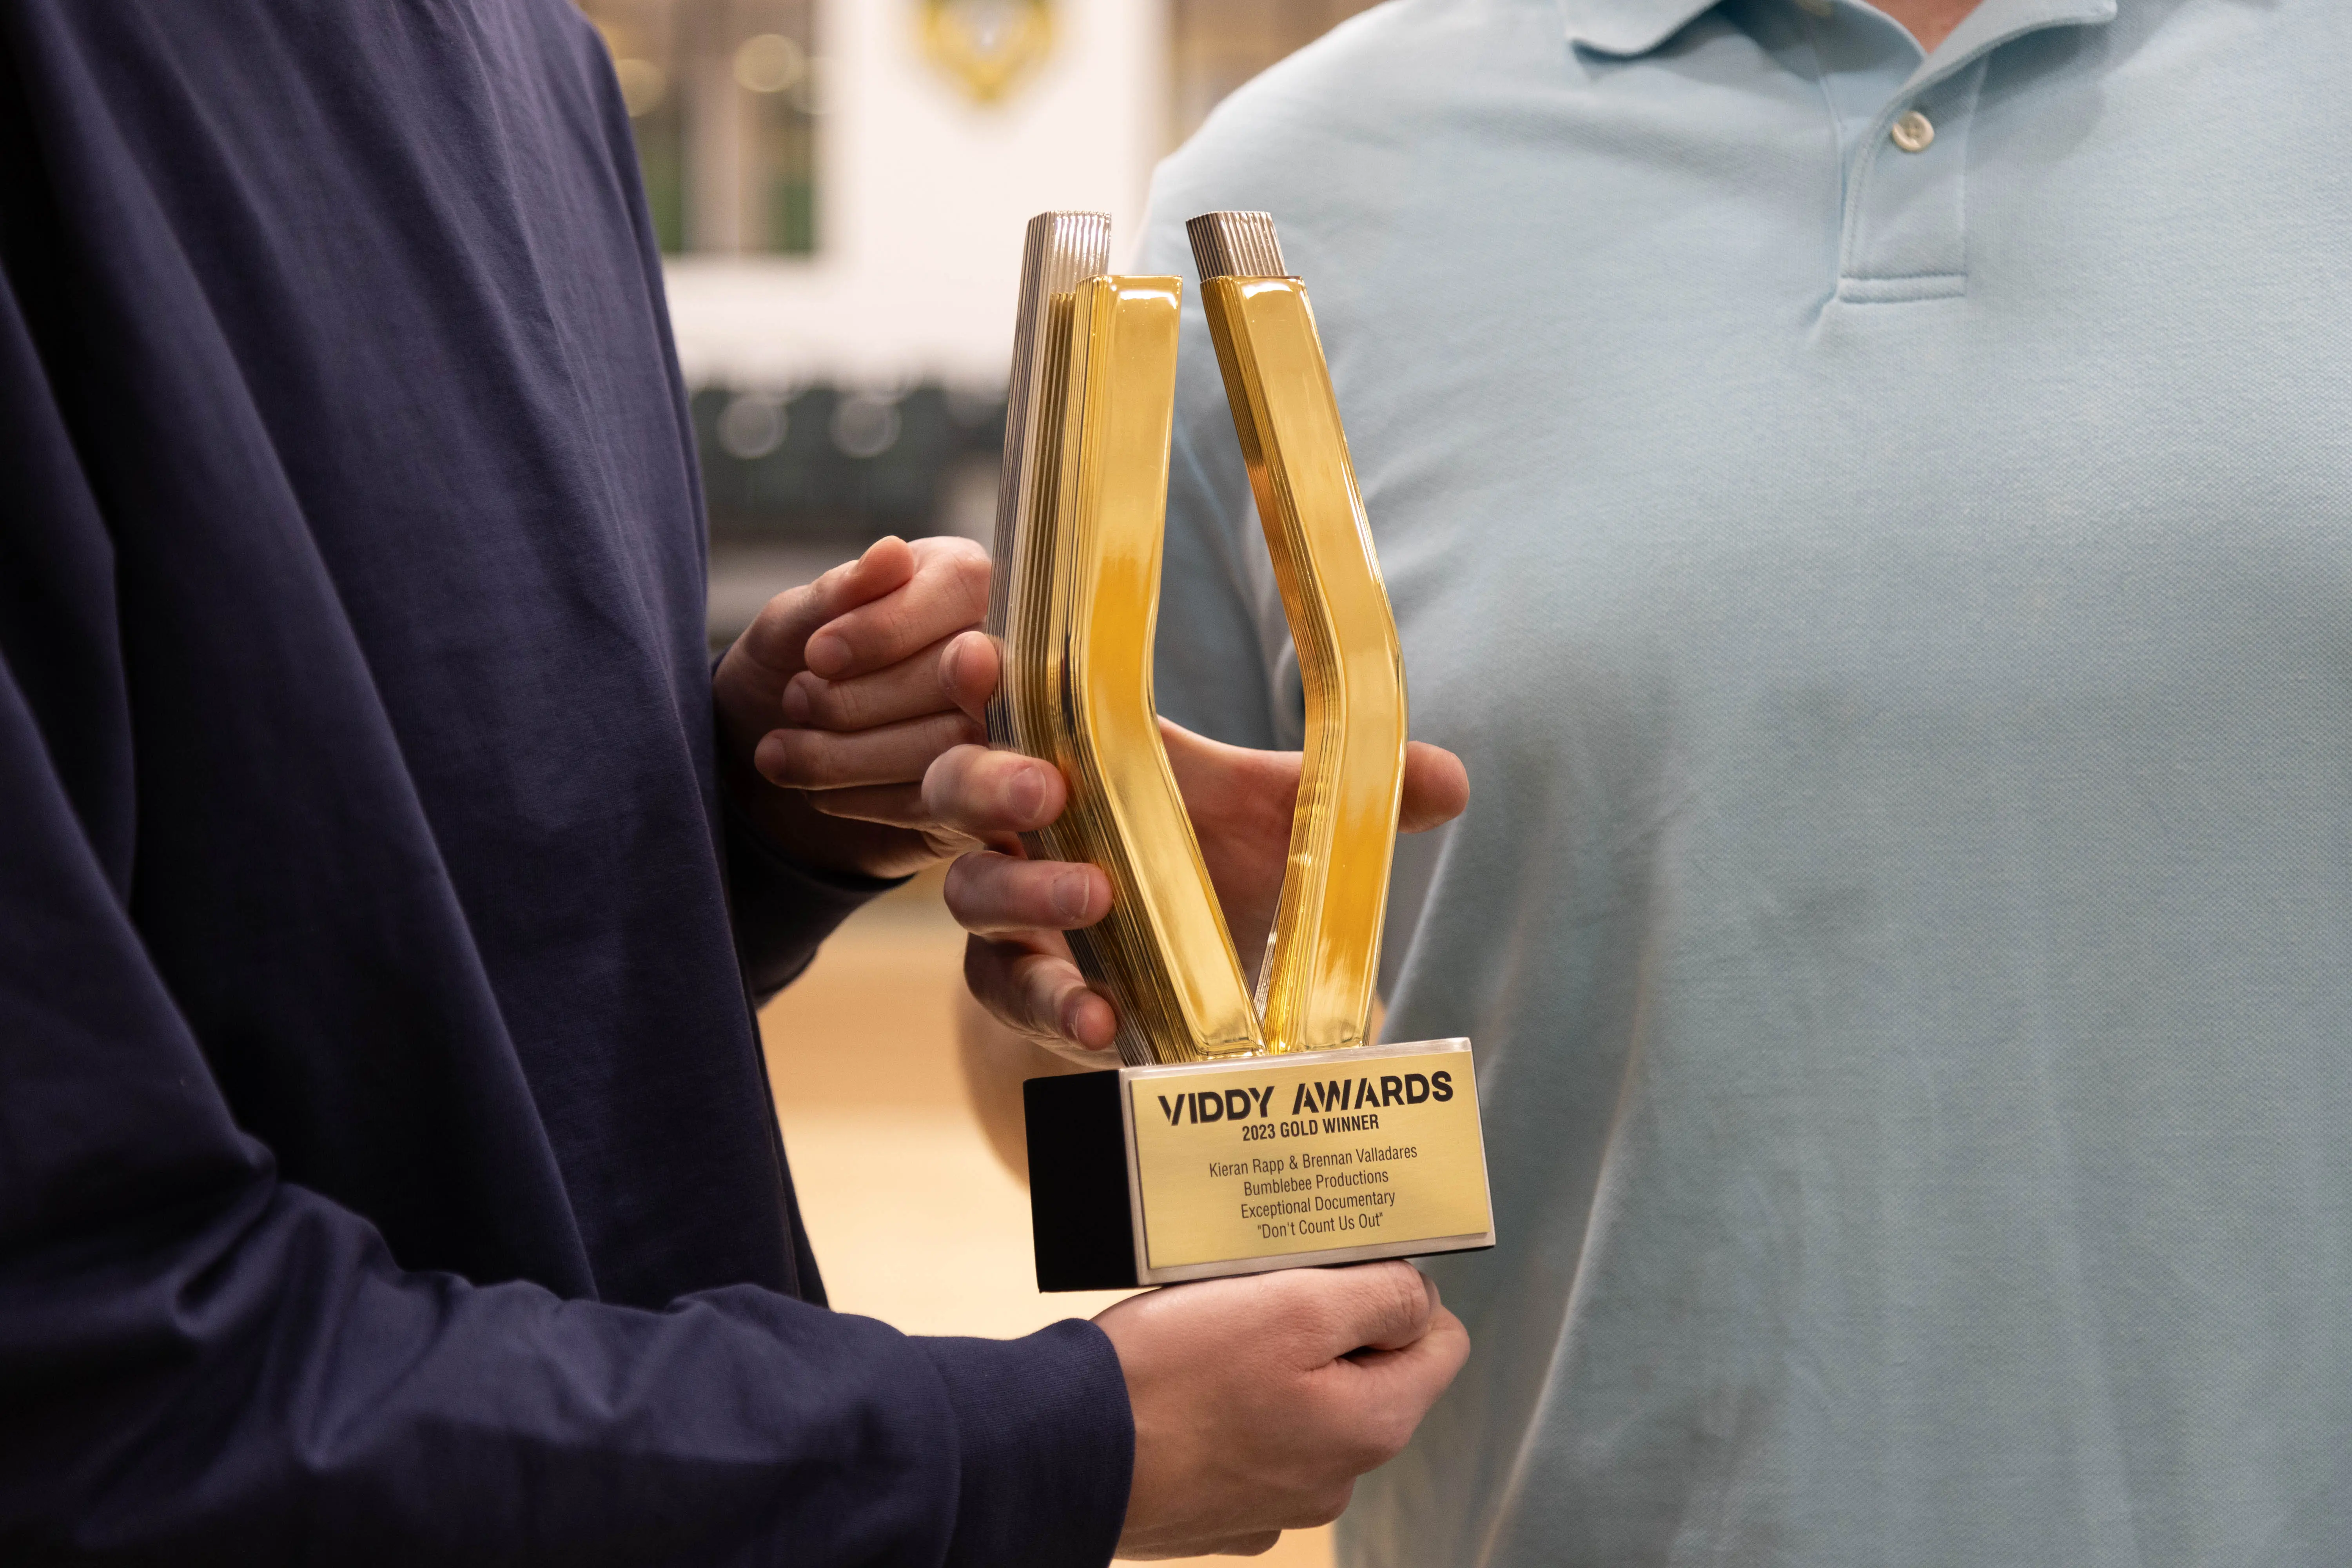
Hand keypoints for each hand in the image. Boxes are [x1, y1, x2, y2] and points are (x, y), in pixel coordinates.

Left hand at [713, 536, 993, 879]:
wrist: (777, 747)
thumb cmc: (790, 667)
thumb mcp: (790, 625)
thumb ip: (838, 593)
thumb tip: (891, 553)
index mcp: (965, 581)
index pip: (960, 586)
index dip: (889, 626)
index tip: (818, 654)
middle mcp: (1007, 647)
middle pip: (959, 672)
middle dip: (859, 699)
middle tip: (795, 701)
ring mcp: (1010, 728)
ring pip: (953, 746)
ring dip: (851, 757)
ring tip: (782, 751)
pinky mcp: (992, 799)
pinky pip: (947, 805)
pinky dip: (869, 801)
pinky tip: (820, 792)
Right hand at [922, 629, 1469, 1057]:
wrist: (1183, 976)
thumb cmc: (1212, 864)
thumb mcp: (1280, 824)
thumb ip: (1352, 796)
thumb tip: (1452, 779)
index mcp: (1065, 754)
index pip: (999, 699)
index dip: (976, 676)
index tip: (985, 656)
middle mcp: (1016, 827)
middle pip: (958, 789)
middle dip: (989, 784)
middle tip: (1044, 792)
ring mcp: (1006, 910)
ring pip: (972, 897)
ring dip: (1026, 899)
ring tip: (1092, 903)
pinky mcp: (1016, 987)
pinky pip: (1008, 993)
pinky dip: (1051, 1005)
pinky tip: (1096, 1022)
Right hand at [1096, 1262, 1469, 1558]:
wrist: (1065, 1453)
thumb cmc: (1176, 1374)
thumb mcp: (1294, 1304)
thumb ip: (1379, 1296)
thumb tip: (1420, 1297)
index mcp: (1372, 1425)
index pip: (1440, 1340)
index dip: (1395, 1292)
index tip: (1333, 1272)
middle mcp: (1338, 1477)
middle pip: (1371, 1373)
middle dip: (1329, 1327)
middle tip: (1264, 1294)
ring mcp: (1279, 1502)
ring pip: (1308, 1405)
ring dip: (1277, 1364)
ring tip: (1216, 1335)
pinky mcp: (1223, 1509)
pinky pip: (1254, 1441)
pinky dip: (1233, 1409)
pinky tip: (1190, 1386)